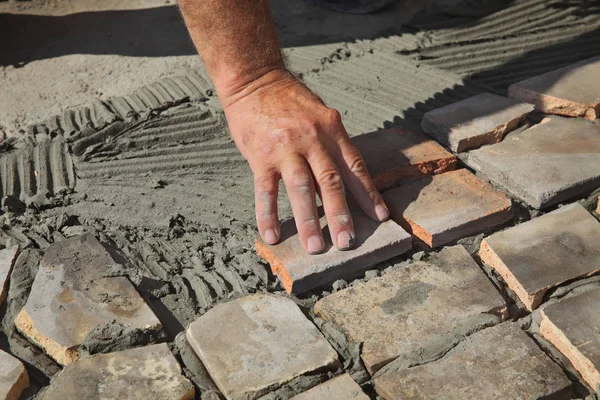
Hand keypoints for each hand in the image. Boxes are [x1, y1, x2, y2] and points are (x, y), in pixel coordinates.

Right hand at [222, 68, 388, 253]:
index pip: (354, 166)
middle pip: (331, 182)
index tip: (379, 217)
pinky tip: (273, 235)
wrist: (254, 79)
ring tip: (315, 247)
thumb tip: (344, 177)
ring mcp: (285, 148)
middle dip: (340, 215)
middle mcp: (312, 139)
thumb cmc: (290, 99)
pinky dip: (269, 214)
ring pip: (301, 189)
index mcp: (331, 129)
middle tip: (347, 242)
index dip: (368, 193)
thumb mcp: (319, 114)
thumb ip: (331, 143)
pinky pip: (266, 190)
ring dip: (309, 221)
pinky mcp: (260, 156)